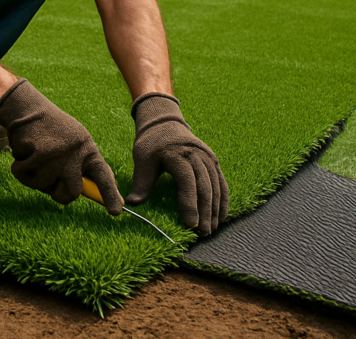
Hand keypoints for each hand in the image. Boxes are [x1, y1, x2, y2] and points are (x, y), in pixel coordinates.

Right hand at [0, 79, 121, 214]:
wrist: (28, 108)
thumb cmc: (51, 130)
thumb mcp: (75, 143)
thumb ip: (85, 165)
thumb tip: (100, 188)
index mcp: (88, 150)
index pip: (103, 176)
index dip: (110, 195)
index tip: (116, 213)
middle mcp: (77, 153)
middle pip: (71, 193)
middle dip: (58, 194)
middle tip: (50, 184)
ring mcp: (58, 154)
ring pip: (44, 187)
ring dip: (34, 177)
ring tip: (34, 157)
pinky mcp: (39, 154)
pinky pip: (25, 177)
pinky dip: (20, 170)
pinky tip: (24, 153)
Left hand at [127, 93, 227, 234]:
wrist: (164, 122)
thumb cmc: (151, 144)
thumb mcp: (142, 159)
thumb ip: (141, 182)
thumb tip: (133, 204)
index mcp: (177, 154)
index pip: (186, 181)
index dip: (189, 204)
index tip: (190, 224)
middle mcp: (196, 155)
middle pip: (204, 186)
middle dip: (205, 211)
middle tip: (203, 232)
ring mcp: (207, 157)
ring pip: (216, 186)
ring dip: (215, 209)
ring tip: (211, 229)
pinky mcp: (213, 161)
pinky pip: (221, 182)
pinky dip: (223, 200)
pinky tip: (221, 216)